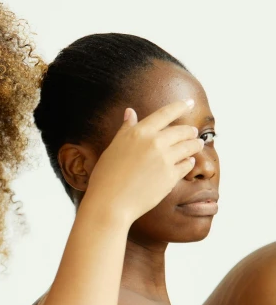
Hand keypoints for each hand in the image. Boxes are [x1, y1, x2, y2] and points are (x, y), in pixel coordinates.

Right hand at [83, 99, 202, 224]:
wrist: (110, 203)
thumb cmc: (106, 176)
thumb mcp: (114, 147)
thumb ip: (126, 129)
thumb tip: (131, 112)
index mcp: (139, 132)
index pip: (165, 113)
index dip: (179, 106)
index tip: (189, 102)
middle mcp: (154, 142)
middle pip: (182, 130)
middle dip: (190, 131)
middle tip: (193, 132)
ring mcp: (165, 159)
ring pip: (189, 146)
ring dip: (195, 144)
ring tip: (197, 144)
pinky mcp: (171, 176)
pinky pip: (187, 165)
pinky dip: (189, 162)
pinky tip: (188, 162)